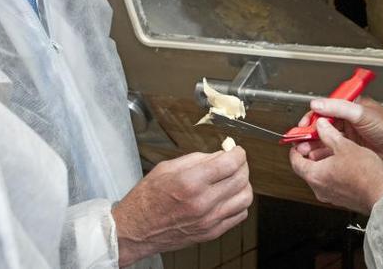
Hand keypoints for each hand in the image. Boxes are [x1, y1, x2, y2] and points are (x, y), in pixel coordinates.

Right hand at [112, 148, 252, 265]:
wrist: (137, 230)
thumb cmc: (147, 198)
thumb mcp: (167, 168)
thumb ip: (197, 159)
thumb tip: (220, 154)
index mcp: (190, 182)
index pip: (230, 163)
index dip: (238, 153)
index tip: (236, 150)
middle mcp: (202, 202)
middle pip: (241, 178)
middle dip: (242, 165)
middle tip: (234, 161)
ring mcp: (209, 220)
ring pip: (245, 198)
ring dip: (244, 184)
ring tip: (233, 178)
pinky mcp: (211, 232)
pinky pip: (240, 215)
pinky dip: (239, 202)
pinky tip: (229, 196)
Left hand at [290, 119, 382, 213]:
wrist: (382, 195)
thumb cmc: (366, 175)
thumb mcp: (345, 146)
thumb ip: (329, 134)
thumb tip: (321, 126)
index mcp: (315, 175)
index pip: (295, 161)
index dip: (296, 149)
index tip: (299, 142)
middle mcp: (319, 188)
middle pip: (306, 168)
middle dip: (311, 154)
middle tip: (317, 142)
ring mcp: (330, 196)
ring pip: (320, 176)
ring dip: (323, 163)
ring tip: (334, 151)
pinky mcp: (341, 199)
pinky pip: (331, 183)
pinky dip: (333, 172)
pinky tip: (345, 164)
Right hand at [293, 96, 382, 173]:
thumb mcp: (363, 115)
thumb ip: (339, 108)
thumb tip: (318, 103)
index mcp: (351, 106)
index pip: (325, 108)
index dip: (311, 117)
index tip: (303, 125)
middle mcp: (348, 119)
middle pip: (322, 124)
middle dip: (309, 133)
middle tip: (300, 141)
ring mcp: (349, 135)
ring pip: (325, 138)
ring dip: (314, 144)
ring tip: (305, 150)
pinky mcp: (352, 148)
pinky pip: (332, 149)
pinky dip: (323, 153)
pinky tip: (316, 157)